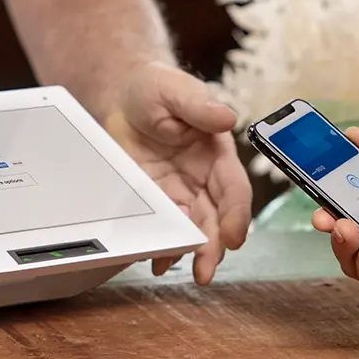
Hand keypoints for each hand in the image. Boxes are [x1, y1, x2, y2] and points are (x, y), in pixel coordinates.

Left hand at [103, 62, 250, 284]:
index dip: (236, 214)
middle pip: (215, 217)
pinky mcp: (156, 199)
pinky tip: (155, 259)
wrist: (121, 96)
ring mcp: (180, 191)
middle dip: (214, 246)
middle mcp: (203, 177)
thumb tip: (227, 117)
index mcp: (217, 153)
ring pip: (193, 228)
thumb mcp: (174, 89)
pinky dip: (163, 245)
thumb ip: (198, 104)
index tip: (234, 237)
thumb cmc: (155, 88)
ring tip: (177, 269)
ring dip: (190, 252)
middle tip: (205, 271)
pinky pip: (165, 226)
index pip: (233, 188)